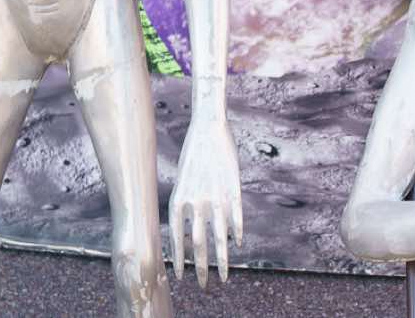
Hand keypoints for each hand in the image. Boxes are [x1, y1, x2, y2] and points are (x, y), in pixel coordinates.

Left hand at [168, 113, 242, 287]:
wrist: (208, 127)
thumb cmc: (194, 153)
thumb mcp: (183, 180)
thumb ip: (186, 205)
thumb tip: (190, 231)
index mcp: (178, 199)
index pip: (175, 238)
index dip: (179, 259)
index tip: (182, 277)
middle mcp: (196, 202)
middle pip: (197, 244)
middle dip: (201, 268)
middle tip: (203, 286)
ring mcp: (216, 196)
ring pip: (218, 238)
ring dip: (221, 261)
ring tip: (223, 277)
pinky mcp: (233, 190)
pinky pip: (236, 219)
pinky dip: (237, 234)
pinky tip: (238, 245)